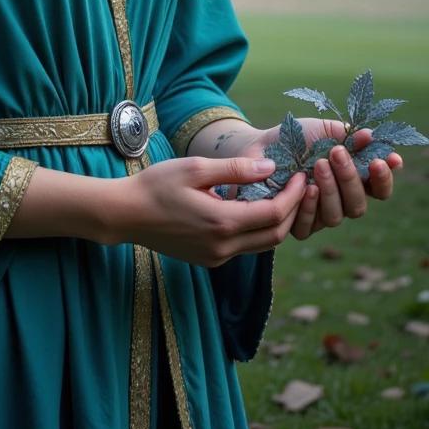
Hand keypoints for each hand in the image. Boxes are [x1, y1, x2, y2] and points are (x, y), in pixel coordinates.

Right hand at [112, 154, 307, 266]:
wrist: (126, 214)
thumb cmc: (157, 185)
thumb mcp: (196, 169)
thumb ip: (235, 169)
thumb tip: (271, 168)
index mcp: (222, 223)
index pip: (274, 214)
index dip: (293, 195)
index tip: (302, 175)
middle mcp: (223, 248)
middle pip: (275, 235)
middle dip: (292, 210)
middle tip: (299, 185)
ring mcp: (216, 258)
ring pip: (262, 244)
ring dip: (277, 222)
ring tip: (282, 194)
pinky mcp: (209, 260)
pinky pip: (244, 247)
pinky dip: (257, 229)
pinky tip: (254, 207)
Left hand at [237, 117, 402, 240]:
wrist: (261, 145)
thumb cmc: (296, 137)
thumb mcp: (324, 131)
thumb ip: (349, 136)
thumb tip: (372, 136)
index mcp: (352, 179)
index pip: (379, 190)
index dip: (384, 179)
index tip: (380, 161)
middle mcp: (340, 201)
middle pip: (359, 206)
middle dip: (350, 178)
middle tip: (337, 153)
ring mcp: (318, 215)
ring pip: (336, 217)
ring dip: (330, 190)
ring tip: (318, 165)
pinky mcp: (296, 225)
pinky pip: (308, 227)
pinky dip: (308, 207)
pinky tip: (305, 188)